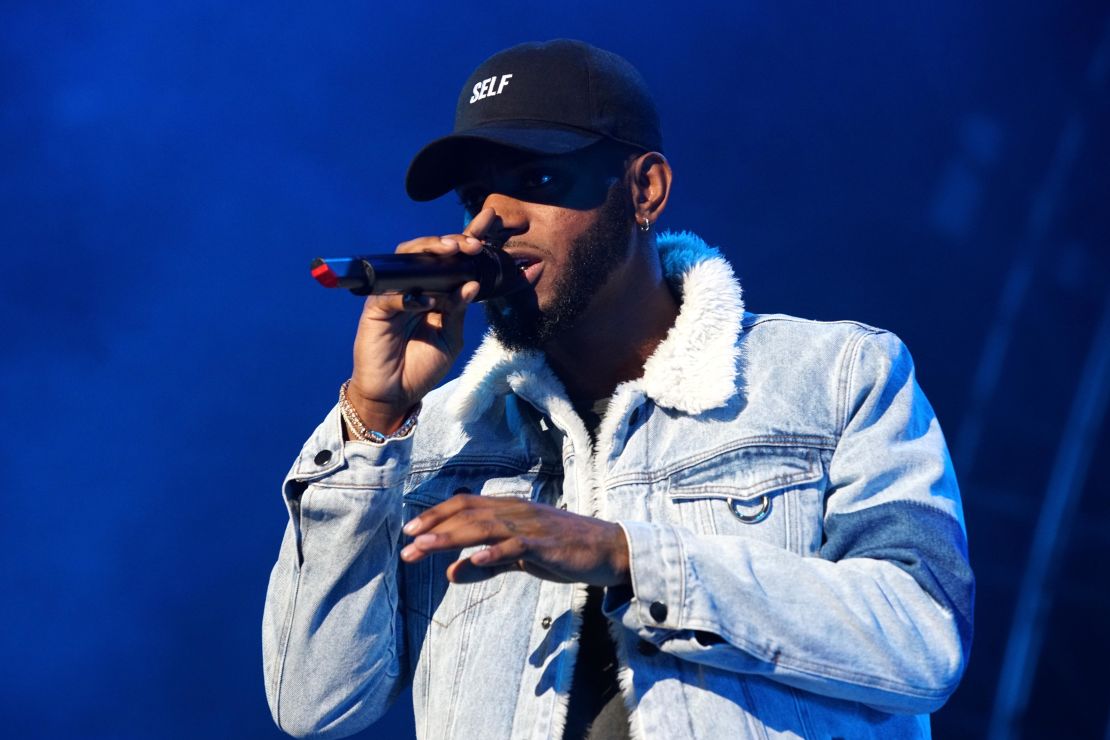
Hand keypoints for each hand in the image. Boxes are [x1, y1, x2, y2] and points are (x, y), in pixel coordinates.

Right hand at [347, 208, 498, 432]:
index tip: (489, 222)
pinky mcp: (375, 309)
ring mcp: (393, 295)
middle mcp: (413, 288)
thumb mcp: (450, 338)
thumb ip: (458, 311)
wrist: (396, 395)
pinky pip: (392, 294)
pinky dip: (412, 295)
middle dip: (451, 241)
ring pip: (407, 261)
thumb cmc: (421, 366)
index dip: (468, 239)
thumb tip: (472, 283)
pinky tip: (429, 301)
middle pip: (428, 253)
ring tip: (453, 250)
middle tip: (473, 242)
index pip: (452, 261)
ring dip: (430, 251)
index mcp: (435, 292)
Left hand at [399, 493, 630, 586]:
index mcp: (509, 510)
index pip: (465, 506)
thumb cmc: (562, 551)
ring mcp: (531, 526)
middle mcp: (516, 512)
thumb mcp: (519, 559)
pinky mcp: (546, 545)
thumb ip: (487, 564)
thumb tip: (451, 573)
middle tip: (407, 546)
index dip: (436, 516)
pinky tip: (474, 561)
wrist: (609, 549)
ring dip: (452, 538)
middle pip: (468, 515)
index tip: (410, 531)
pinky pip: (516, 547)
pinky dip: (493, 553)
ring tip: (426, 549)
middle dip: (435, 529)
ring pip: (485, 528)